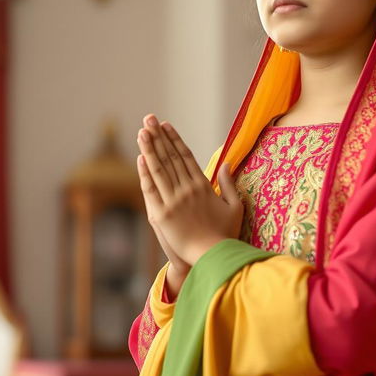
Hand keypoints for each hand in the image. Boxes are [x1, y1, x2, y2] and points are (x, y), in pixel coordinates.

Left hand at [136, 114, 243, 265]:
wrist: (212, 257)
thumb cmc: (225, 235)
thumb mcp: (235, 207)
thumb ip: (229, 184)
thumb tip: (225, 163)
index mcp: (203, 186)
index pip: (186, 156)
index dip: (175, 139)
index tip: (166, 126)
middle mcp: (187, 189)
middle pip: (170, 157)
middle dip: (159, 137)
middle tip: (149, 118)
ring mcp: (173, 200)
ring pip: (159, 169)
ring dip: (150, 148)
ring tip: (143, 131)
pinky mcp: (162, 214)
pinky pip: (151, 189)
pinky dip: (145, 173)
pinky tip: (141, 157)